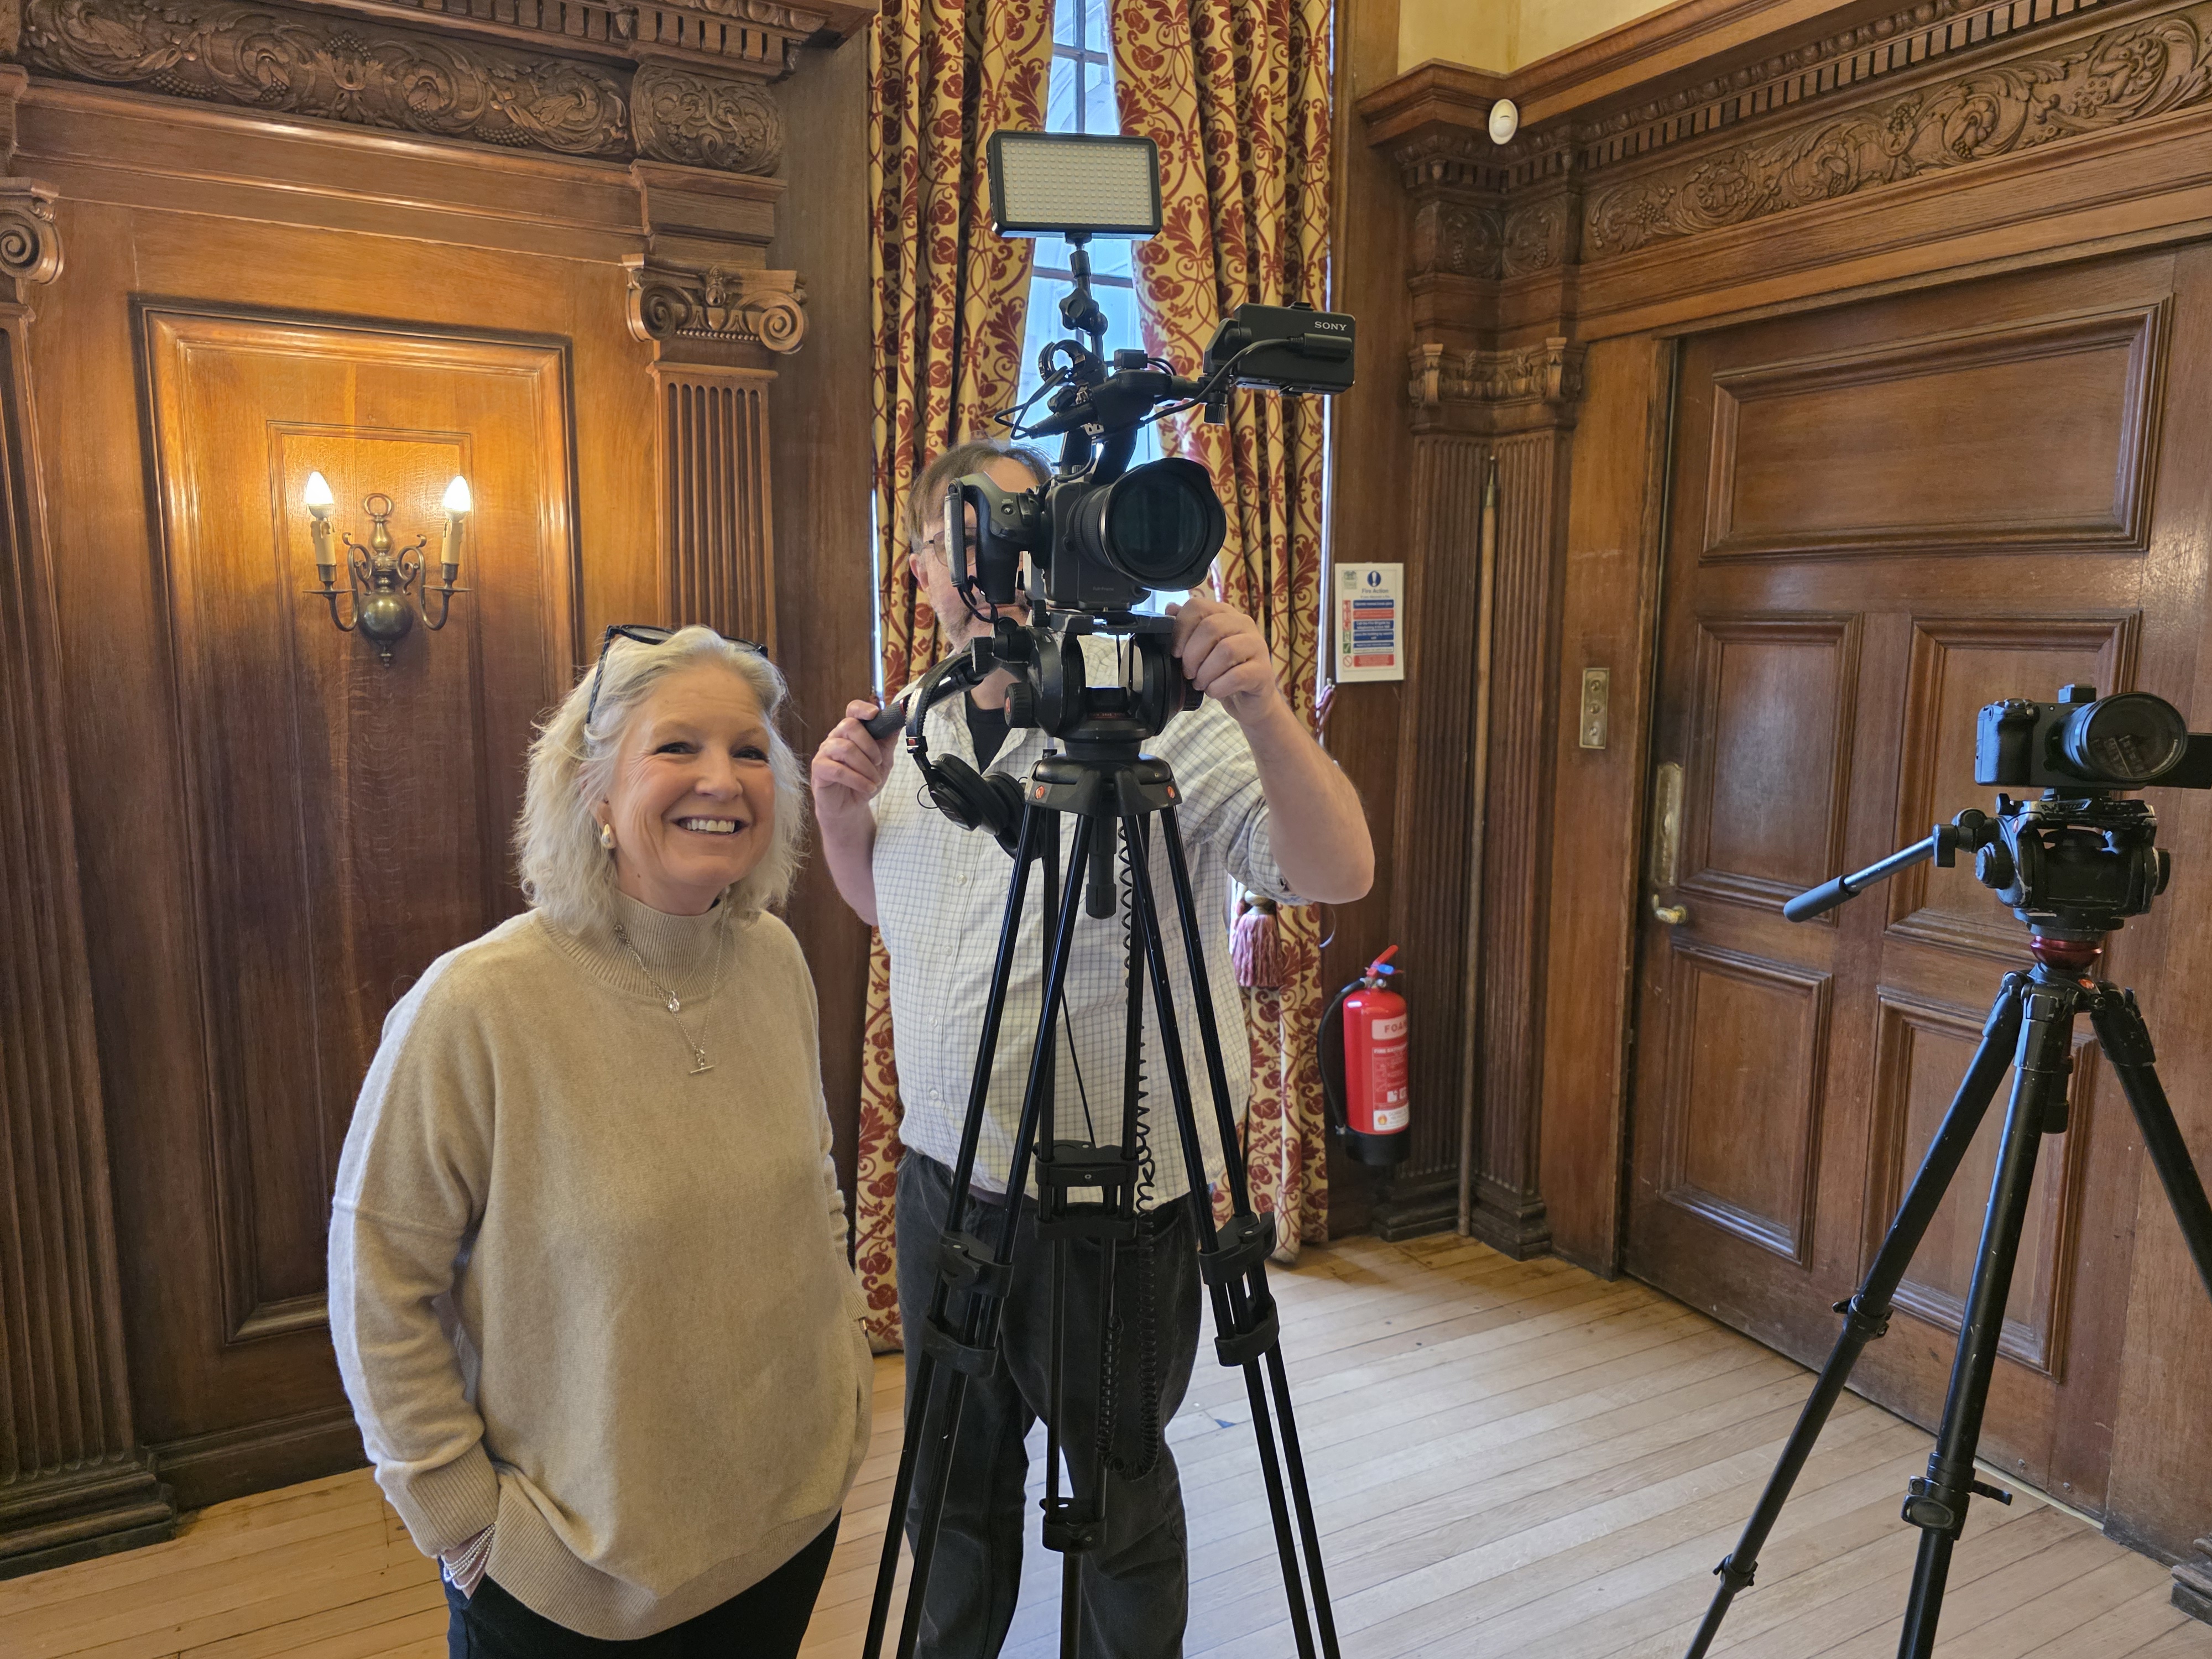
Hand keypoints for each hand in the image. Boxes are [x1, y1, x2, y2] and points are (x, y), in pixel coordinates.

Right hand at [811, 700, 899, 823]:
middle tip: (879, 762)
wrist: (851, 805)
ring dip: (866, 766)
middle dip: (869, 745)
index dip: (862, 708)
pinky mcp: (819, 769)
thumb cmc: (865, 779)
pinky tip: (868, 787)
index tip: (875, 714)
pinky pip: (838, 770)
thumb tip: (898, 720)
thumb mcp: (883, 759)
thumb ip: (888, 740)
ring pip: (845, 748)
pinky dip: (857, 780)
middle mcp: (836, 737)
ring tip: (875, 780)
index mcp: (851, 731)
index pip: (852, 710)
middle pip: (849, 725)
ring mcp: (825, 752)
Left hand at [1168, 591, 1282, 726]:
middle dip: (1192, 654)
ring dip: (1205, 672)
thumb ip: (1187, 628)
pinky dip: (1218, 687)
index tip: (1175, 652)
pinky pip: (1237, 676)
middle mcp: (1243, 624)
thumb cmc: (1222, 671)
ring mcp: (1257, 646)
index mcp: (1225, 614)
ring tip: (1201, 683)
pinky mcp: (1263, 670)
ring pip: (1226, 650)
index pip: (1198, 606)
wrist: (1248, 699)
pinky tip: (1214, 691)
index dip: (1180, 629)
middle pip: (1211, 627)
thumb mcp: (1201, 649)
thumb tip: (1170, 609)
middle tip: (1188, 672)